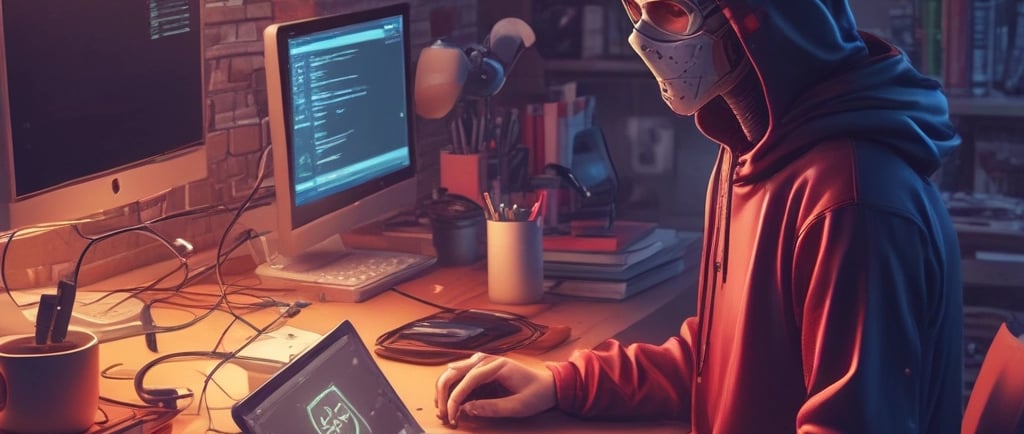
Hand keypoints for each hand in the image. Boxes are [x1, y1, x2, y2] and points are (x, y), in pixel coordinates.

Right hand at [434, 352, 555, 425]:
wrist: (548, 385)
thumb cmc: (536, 394)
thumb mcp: (518, 406)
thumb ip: (492, 407)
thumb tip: (466, 409)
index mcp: (497, 365)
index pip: (469, 378)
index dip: (456, 397)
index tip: (451, 415)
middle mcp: (486, 360)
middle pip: (453, 372)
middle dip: (443, 394)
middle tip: (444, 415)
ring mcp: (482, 363)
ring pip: (452, 374)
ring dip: (443, 392)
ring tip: (444, 413)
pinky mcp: (480, 370)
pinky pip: (459, 378)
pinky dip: (451, 391)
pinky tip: (450, 406)